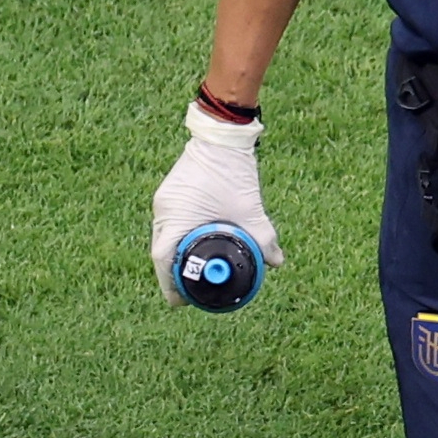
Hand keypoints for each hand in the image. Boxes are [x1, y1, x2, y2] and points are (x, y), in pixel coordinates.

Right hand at [149, 106, 286, 301]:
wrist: (222, 135)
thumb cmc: (232, 171)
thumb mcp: (250, 209)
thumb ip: (264, 238)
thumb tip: (276, 263)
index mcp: (174, 218)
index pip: (162, 260)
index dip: (169, 284)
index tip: (180, 302)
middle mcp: (163, 211)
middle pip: (161, 251)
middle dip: (174, 274)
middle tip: (190, 292)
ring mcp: (164, 200)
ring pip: (165, 237)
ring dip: (179, 254)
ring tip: (194, 272)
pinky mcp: (170, 193)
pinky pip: (171, 222)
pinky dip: (182, 237)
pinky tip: (197, 244)